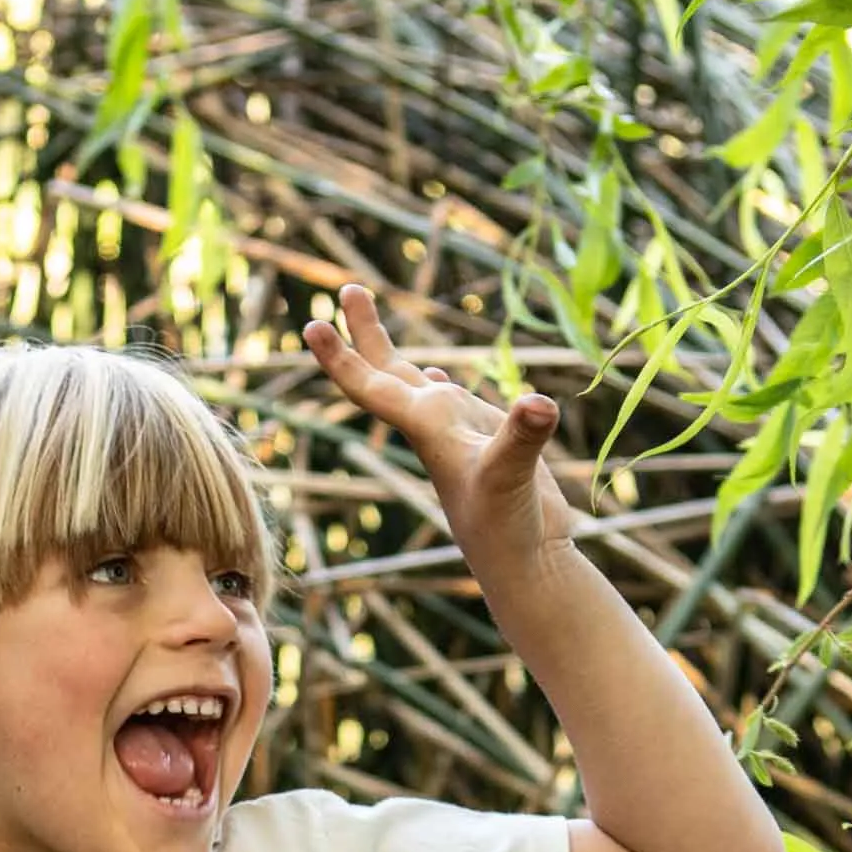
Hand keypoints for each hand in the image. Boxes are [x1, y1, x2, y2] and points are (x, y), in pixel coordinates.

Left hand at [303, 284, 576, 570]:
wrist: (524, 564)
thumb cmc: (508, 529)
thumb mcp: (513, 478)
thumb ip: (521, 438)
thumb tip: (538, 406)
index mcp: (427, 429)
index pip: (372, 385)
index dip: (340, 356)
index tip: (312, 324)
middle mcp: (434, 426)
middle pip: (386, 369)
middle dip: (362, 329)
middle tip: (344, 286)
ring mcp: (457, 434)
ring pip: (414, 381)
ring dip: (388, 348)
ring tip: (365, 312)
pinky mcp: (485, 442)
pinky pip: (451, 401)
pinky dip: (437, 382)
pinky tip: (435, 374)